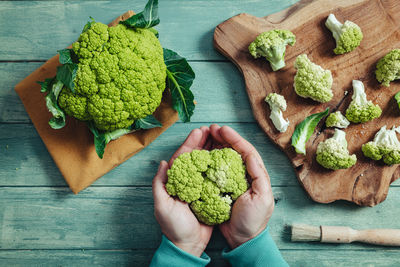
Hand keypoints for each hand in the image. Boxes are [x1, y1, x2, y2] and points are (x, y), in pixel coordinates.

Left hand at [152, 127, 212, 256]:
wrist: (189, 245)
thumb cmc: (173, 227)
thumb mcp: (162, 206)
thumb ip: (160, 185)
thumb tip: (163, 162)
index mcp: (175, 181)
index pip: (183, 157)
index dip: (191, 143)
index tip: (200, 131)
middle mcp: (187, 181)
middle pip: (195, 157)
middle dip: (203, 142)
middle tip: (213, 129)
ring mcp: (198, 186)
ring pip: (205, 164)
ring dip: (212, 150)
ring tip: (221, 138)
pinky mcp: (209, 194)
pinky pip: (214, 176)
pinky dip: (219, 165)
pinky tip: (227, 157)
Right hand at [210, 124, 274, 248]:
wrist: (242, 239)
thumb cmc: (254, 221)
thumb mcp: (262, 198)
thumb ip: (259, 175)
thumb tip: (250, 155)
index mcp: (256, 174)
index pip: (246, 150)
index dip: (234, 139)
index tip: (222, 130)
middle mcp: (245, 174)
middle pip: (235, 150)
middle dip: (224, 137)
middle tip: (211, 128)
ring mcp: (234, 180)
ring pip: (225, 157)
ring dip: (216, 145)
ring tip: (206, 135)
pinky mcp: (223, 187)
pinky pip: (216, 169)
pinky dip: (210, 159)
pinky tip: (203, 154)